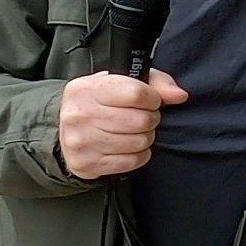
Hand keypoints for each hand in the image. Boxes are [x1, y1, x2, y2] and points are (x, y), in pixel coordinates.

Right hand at [56, 70, 187, 179]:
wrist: (66, 129)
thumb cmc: (101, 102)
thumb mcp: (122, 82)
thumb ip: (155, 83)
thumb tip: (179, 95)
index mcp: (87, 89)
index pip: (136, 93)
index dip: (153, 98)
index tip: (151, 101)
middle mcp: (80, 115)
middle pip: (139, 120)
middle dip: (151, 119)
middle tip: (145, 118)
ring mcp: (81, 141)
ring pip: (137, 143)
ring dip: (146, 138)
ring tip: (137, 132)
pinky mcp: (86, 163)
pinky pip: (130, 162)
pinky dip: (139, 155)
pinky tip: (131, 147)